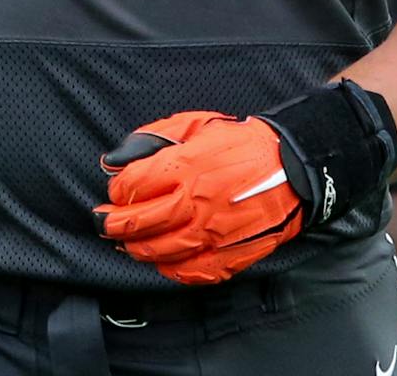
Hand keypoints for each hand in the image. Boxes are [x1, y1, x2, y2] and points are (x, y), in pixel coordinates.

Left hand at [93, 110, 302, 284]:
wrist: (292, 169)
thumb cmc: (241, 143)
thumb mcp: (196, 124)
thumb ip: (152, 138)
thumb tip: (114, 160)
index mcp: (185, 167)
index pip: (133, 187)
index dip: (117, 190)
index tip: (116, 191)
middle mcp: (195, 203)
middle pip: (139, 224)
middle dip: (113, 225)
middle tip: (104, 223)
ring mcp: (212, 234)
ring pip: (159, 251)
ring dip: (136, 248)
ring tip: (129, 242)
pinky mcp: (228, 255)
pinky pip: (189, 272)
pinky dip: (169, 269)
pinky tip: (162, 260)